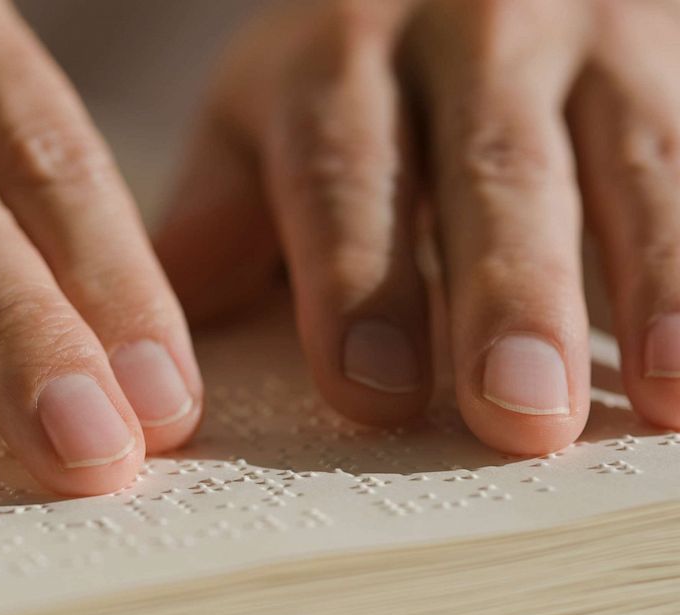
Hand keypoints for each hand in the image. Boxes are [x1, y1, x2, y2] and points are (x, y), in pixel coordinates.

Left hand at [158, 0, 679, 453]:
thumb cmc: (357, 69)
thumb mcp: (271, 114)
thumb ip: (225, 214)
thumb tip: (149, 344)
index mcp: (342, 59)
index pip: (344, 170)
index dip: (356, 279)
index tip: (371, 393)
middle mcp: (471, 34)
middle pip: (492, 166)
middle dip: (508, 291)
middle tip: (517, 413)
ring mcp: (591, 38)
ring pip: (631, 154)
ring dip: (656, 271)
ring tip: (667, 388)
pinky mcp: (671, 54)